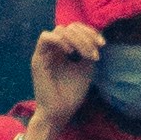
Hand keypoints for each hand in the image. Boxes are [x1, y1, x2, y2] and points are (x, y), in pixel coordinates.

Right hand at [18, 21, 103, 139]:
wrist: (59, 112)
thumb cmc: (72, 94)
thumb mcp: (86, 68)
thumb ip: (88, 51)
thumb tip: (95, 36)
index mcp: (65, 50)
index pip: (76, 29)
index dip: (90, 32)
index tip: (103, 44)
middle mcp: (54, 49)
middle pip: (70, 27)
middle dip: (86, 37)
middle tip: (95, 53)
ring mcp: (45, 52)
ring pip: (60, 30)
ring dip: (77, 40)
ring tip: (86, 55)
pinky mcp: (37, 59)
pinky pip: (45, 38)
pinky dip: (60, 41)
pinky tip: (70, 53)